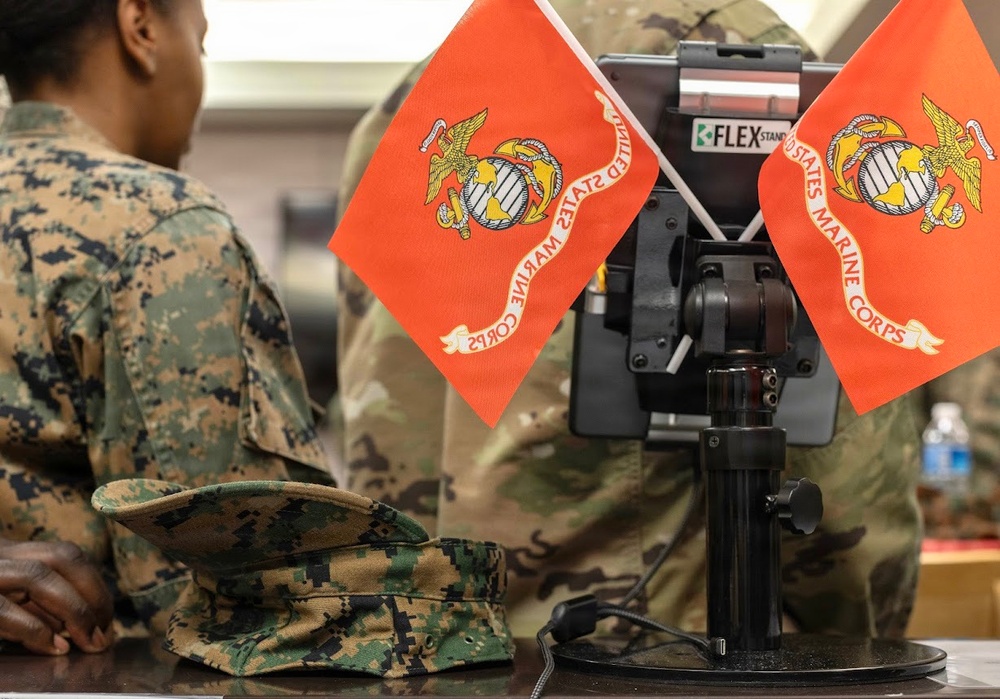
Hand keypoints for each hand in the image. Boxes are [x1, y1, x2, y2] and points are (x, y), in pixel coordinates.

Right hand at [0, 538, 113, 654]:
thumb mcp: (12, 600)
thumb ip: (44, 604)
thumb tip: (92, 627)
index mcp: (11, 551)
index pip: (67, 555)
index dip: (95, 586)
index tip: (107, 619)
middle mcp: (0, 554)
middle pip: (62, 558)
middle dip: (93, 596)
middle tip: (104, 634)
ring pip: (37, 575)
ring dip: (73, 610)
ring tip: (89, 642)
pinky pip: (4, 609)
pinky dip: (36, 630)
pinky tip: (55, 648)